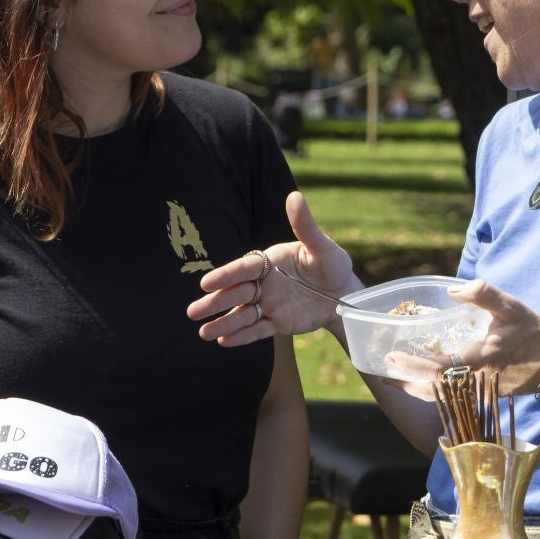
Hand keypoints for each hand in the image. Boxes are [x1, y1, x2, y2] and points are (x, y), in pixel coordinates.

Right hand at [188, 191, 358, 345]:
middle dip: (216, 302)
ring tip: (204, 332)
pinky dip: (242, 337)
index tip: (206, 283)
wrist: (345, 294)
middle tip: (194, 312)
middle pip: (236, 293)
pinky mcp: (278, 323)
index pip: (244, 268)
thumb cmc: (333, 264)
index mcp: (269, 262)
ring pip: (242, 314)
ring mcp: (269, 304)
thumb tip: (295, 196)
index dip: (225, 276)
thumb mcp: (322, 246)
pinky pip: (258, 330)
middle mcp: (264, 283)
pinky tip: (224, 342)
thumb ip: (306, 226)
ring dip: (224, 323)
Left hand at [384, 279, 539, 396]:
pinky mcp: (485, 395)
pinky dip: (433, 390)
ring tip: (395, 378)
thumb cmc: (537, 334)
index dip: (413, 367)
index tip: (392, 358)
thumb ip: (484, 294)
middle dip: (406, 381)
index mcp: (482, 358)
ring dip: (416, 388)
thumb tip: (453, 289)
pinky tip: (424, 380)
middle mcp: (477, 380)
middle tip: (384, 369)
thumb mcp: (514, 307)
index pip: (440, 369)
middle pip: (432, 389)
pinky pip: (453, 397)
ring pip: (441, 397)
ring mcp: (480, 391)